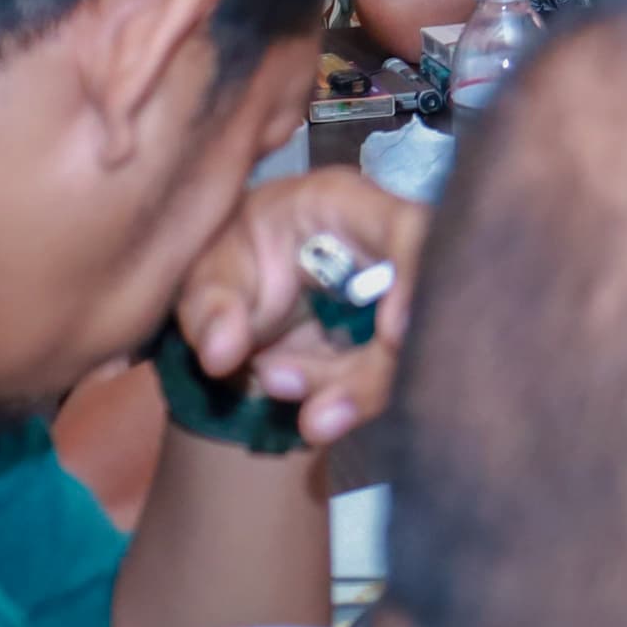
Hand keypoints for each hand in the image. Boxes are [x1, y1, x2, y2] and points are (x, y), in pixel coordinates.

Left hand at [167, 167, 426, 449]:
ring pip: (407, 349)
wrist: (243, 289)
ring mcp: (397, 294)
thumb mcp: (205, 273)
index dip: (415, 276)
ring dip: (359, 394)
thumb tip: (222, 355)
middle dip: (375, 370)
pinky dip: (354, 405)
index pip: (406, 227)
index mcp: (345, 205)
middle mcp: (386, 246)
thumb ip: (210, 308)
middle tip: (319, 419)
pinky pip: (391, 375)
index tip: (395, 335)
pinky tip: (319, 421)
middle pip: (420, 301)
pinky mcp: (392, 340)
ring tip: (307, 422)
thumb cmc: (230, 256)